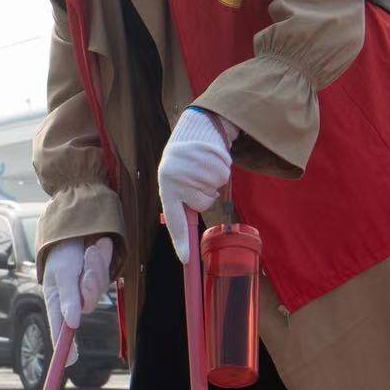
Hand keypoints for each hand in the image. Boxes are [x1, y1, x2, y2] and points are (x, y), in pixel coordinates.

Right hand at [42, 237, 112, 366]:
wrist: (77, 226)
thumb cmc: (62, 251)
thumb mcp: (62, 273)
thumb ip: (68, 298)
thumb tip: (73, 324)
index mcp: (56, 299)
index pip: (60, 328)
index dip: (65, 345)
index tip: (70, 361)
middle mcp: (72, 298)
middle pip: (89, 304)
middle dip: (91, 282)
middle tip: (87, 262)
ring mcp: (88, 289)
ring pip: (100, 289)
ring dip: (97, 267)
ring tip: (90, 250)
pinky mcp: (100, 279)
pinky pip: (108, 276)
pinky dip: (104, 260)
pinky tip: (97, 248)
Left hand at [159, 107, 237, 263]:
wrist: (195, 129)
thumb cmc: (185, 162)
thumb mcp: (176, 180)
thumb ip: (180, 201)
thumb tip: (185, 232)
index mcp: (166, 188)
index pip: (174, 220)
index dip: (180, 241)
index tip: (186, 259)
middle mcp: (176, 179)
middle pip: (203, 203)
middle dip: (206, 193)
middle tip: (197, 177)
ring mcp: (192, 168)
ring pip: (215, 189)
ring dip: (214, 179)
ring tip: (203, 165)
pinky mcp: (207, 157)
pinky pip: (223, 175)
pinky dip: (221, 167)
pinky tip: (210, 157)